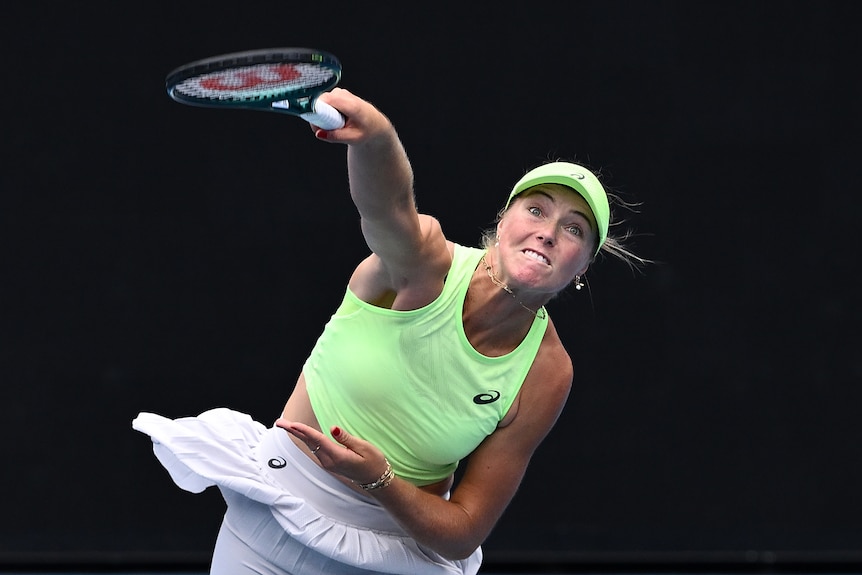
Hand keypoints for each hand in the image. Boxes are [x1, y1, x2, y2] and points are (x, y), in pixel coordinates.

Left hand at [275, 418, 389, 484]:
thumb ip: (346, 438)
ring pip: (310, 446)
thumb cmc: (373, 462)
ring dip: (298, 435)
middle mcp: (329, 461)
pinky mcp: (330, 463)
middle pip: (309, 443)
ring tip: (287, 425)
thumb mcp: (364, 447)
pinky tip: (302, 434)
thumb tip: (332, 428)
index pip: (317, 440)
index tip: (292, 424)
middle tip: (280, 422)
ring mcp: (328, 463)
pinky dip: (307, 439)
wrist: (376, 479)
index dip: (304, 431)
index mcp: (337, 457)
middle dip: (293, 432)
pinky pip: (315, 449)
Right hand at [309, 88, 393, 144]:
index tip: (316, 124)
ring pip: (321, 101)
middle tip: (325, 130)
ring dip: (322, 115)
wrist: (375, 123)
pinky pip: (324, 101)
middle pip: (321, 101)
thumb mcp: (353, 138)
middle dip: (318, 116)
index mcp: (352, 105)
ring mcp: (341, 92)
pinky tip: (334, 119)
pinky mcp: (337, 93)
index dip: (317, 111)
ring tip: (334, 125)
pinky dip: (325, 111)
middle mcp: (346, 95)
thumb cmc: (367, 130)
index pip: (327, 100)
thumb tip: (318, 133)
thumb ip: (335, 136)